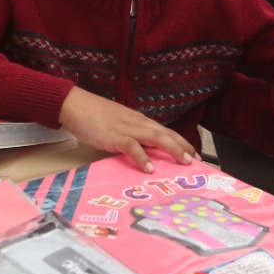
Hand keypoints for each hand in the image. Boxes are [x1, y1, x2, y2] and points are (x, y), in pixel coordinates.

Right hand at [59, 87, 197, 172]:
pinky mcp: (114, 136)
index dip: (181, 142)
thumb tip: (143, 152)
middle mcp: (138, 124)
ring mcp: (127, 129)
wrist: (76, 105)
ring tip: (183, 162)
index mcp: (140, 121)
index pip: (166, 131)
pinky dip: (142, 157)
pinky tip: (150, 168)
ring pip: (155, 137)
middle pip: (166, 134)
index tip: (194, 154)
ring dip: (172, 149)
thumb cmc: (95, 116)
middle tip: (196, 160)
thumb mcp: (119, 125)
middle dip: (183, 146)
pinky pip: (132, 147)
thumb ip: (131, 136)